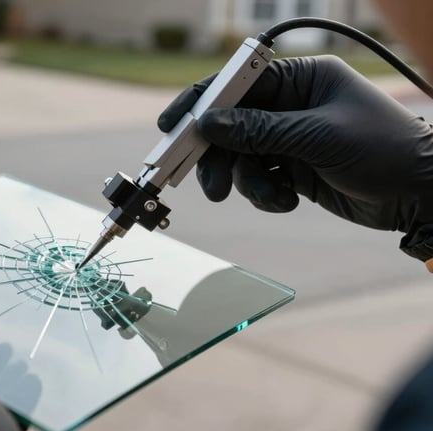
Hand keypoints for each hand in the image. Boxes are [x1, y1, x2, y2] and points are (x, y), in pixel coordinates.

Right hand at [158, 55, 432, 261]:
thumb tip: (208, 123)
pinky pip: (257, 180)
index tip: (172, 125)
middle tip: (211, 187)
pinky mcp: (292, 169)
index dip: (201, 101)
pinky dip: (266, 194)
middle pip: (230, 126)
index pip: (238, 83)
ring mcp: (289, 138)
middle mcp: (290, 105)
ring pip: (240, 158)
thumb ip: (259, 131)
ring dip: (247, 183)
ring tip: (272, 197)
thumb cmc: (382, 151)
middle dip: (219, 157)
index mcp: (301, 79)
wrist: (420, 194)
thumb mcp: (318, 137)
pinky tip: (288, 201)